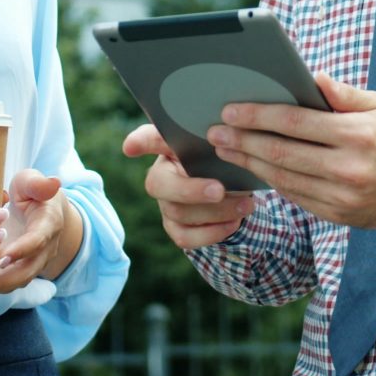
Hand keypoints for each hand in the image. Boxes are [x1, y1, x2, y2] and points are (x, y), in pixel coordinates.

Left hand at [0, 169, 82, 296]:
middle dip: (1, 280)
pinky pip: (6, 282)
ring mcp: (33, 262)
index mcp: (48, 224)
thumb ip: (38, 183)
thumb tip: (53, 181)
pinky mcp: (19, 268)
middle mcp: (44, 249)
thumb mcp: (32, 182)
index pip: (37, 241)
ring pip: (16, 281)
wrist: (44, 210)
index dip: (20, 251)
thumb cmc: (32, 192)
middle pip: (27, 270)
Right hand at [122, 123, 257, 248]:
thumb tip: (231, 139)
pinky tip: (234, 223)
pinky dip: (213, 232)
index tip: (130, 147)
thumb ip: (223, 140)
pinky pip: (185, 237)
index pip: (150, 139)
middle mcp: (162, 174)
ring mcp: (165, 203)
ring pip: (178, 212)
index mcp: (171, 147)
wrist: (238, 190)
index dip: (139, 143)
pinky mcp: (175, 228)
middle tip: (220, 190)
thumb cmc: (227, 160)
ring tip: (245, 205)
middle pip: (160, 185)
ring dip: (216, 211)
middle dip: (191, 190)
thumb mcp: (227, 146)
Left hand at [206, 73, 375, 229]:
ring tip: (226, 148)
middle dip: (243, 140)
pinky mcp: (339, 215)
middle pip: (282, 152)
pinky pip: (296, 196)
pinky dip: (271, 181)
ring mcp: (342, 196)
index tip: (231, 109)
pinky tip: (254, 168)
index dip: (259, 115)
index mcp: (357, 135)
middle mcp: (348, 168)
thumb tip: (313, 78)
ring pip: (283, 178)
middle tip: (215, 131)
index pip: (296, 122)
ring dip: (249, 163)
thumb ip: (345, 94)